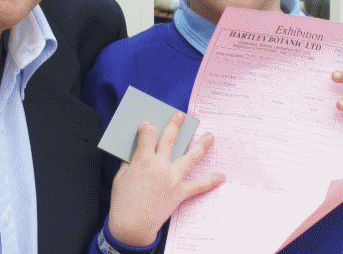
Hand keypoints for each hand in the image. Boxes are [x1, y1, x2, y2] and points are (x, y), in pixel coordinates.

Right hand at [108, 111, 224, 247]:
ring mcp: (172, 178)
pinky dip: (210, 182)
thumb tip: (138, 151)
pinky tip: (221, 176)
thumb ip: (131, 161)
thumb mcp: (122, 176)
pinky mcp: (179, 192)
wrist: (132, 226)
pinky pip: (198, 186)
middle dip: (175, 125)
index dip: (147, 126)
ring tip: (209, 136)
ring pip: (190, 157)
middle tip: (180, 115)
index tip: (148, 125)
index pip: (148, 133)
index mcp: (142, 160)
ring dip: (201, 145)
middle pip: (170, 139)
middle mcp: (160, 166)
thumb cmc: (123, 202)